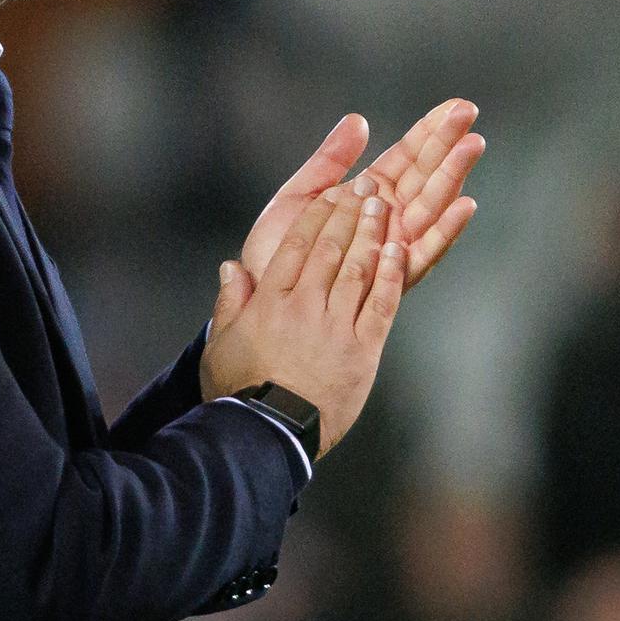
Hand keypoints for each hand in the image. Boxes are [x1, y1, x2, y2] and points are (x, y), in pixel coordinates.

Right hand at [201, 175, 406, 458]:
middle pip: (331, 250)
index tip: (331, 193)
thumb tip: (232, 266)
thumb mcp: (221, 346)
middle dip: (350, 214)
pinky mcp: (362, 350)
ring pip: (357, 269)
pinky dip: (390, 273)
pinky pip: (380, 304)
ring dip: (372, 233)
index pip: (297, 248)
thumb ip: (229, 303)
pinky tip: (398, 249)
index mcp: (270, 303)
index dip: (316, 217)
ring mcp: (336, 327)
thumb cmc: (240, 392)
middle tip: (366, 186)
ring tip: (384, 205)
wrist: (269, 434)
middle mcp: (304, 307)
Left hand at [240, 102, 483, 292]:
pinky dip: (445, 230)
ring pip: (430, 206)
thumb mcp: (299, 195)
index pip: (405, 157)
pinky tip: (464, 204)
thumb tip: (359, 121)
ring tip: (472, 145)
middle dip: (447, 144)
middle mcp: (386, 220)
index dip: (429, 131)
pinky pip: (423, 252)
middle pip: (425, 176)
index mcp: (365, 196)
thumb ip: (329, 161)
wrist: (259, 293)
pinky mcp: (390, 278)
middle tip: (470, 113)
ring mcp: (391, 247)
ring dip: (452, 175)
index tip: (456, 105)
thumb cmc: (275, 249)